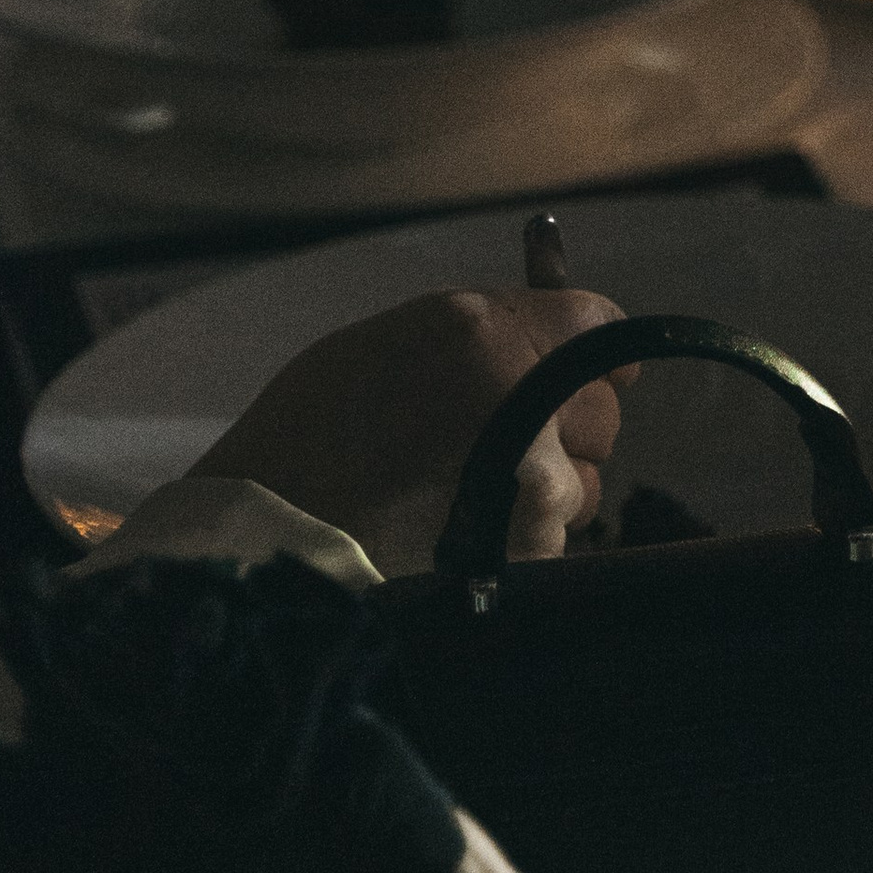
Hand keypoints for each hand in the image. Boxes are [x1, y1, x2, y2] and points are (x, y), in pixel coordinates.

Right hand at [193, 289, 637, 574]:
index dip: (597, 347)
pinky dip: (521, 537)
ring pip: (582, 481)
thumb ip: (485, 337)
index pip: (593, 323)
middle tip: (508, 441)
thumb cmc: (312, 432)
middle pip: (600, 407)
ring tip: (467, 496)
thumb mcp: (394, 342)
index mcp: (488, 333)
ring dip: (545, 487)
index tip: (600, 365)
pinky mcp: (528, 549)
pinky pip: (553, 537)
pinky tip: (461, 534)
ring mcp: (534, 479)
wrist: (272, 537)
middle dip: (568, 423)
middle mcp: (526, 399)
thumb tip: (546, 340)